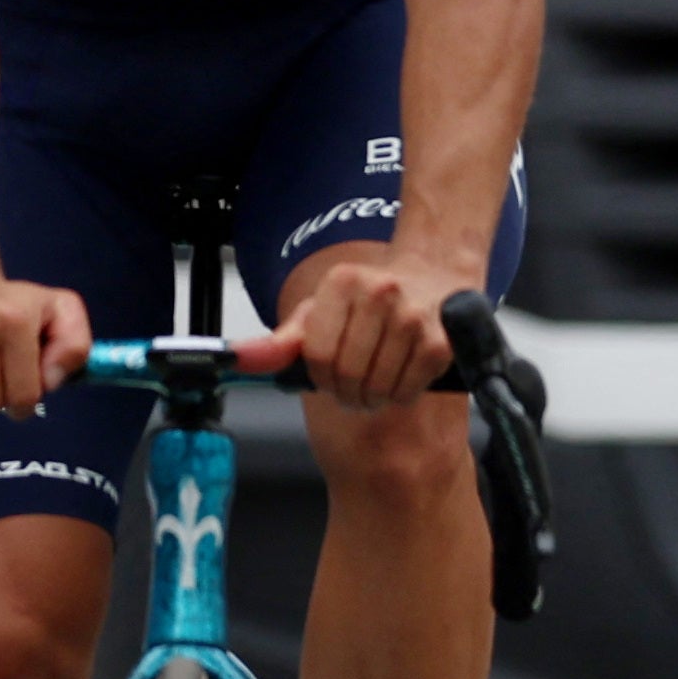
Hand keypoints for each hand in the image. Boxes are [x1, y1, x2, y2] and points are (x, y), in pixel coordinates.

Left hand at [267, 240, 478, 408]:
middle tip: (353, 389)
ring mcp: (413, 317)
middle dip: (346, 392)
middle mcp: (380, 292)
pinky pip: (407, 390)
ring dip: (372, 398)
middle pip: (346, 373)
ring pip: (376, 387)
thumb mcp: (320, 314)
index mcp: (343, 281)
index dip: (320, 377)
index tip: (328, 377)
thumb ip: (279, 343)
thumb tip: (237, 359)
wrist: (434, 280)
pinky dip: (400, 395)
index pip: (316, 354)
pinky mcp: (440, 342)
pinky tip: (401, 379)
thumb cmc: (369, 304)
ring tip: (376, 385)